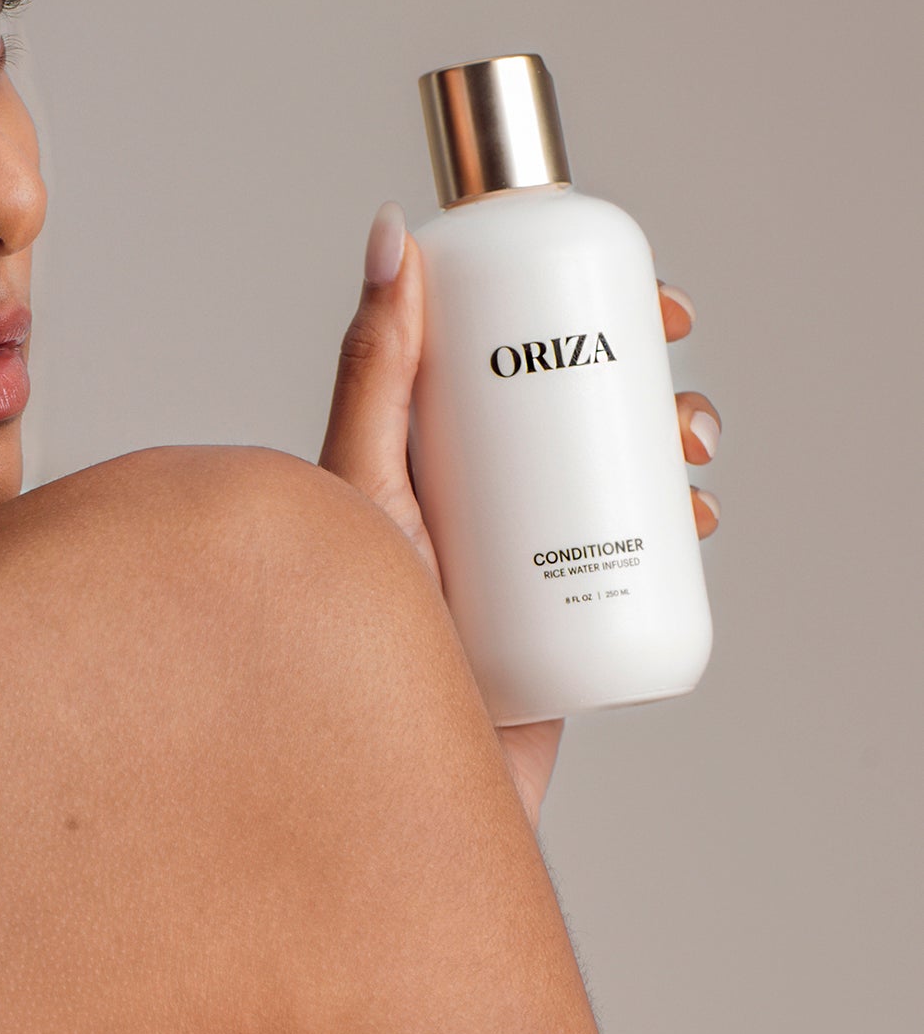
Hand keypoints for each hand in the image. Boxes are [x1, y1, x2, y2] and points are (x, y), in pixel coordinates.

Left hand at [318, 201, 720, 829]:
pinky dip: (676, 533)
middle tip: (675, 359)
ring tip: (689, 449)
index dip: (579, 310)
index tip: (637, 291)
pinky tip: (694, 520)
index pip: (504, 356)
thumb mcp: (357, 487)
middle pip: (571, 410)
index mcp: (417, 457)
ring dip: (673, 444)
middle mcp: (470, 504)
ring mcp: (516, 566)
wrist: (381, 793)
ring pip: (610, 479)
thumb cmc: (339, 651)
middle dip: (643, 374)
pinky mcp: (555, 629)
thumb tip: (392, 240)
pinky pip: (627, 568)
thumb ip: (372, 372)